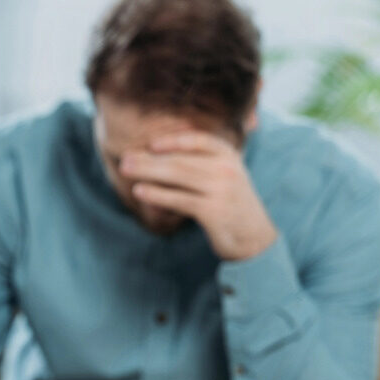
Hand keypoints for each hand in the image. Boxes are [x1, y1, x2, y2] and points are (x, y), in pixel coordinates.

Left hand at [122, 131, 277, 260]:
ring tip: (125, 169)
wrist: (255, 238)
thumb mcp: (223, 178)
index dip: (173, 140)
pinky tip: (139, 191)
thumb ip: (200, 164)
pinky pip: (179, 199)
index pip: (199, 140)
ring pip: (177, 175)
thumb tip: (158, 156)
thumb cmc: (231, 205)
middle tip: (125, 157)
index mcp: (229, 156)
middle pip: (181, 159)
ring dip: (147, 171)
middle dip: (150, 158)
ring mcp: (221, 189)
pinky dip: (156, 194)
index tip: (151, 144)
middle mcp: (227, 169)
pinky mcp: (213, 211)